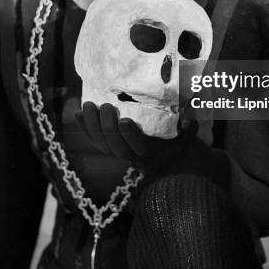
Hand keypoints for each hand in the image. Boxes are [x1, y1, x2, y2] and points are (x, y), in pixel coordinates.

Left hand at [74, 102, 197, 172]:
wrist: (177, 163)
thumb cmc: (184, 143)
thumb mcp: (190, 136)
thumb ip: (189, 127)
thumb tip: (188, 119)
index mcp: (157, 154)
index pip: (141, 148)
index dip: (131, 136)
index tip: (125, 120)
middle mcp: (137, 159)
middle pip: (117, 148)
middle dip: (108, 128)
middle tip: (106, 106)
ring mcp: (124, 156)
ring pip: (104, 147)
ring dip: (93, 127)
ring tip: (89, 105)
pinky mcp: (114, 150)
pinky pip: (97, 143)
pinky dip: (86, 129)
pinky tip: (78, 113)